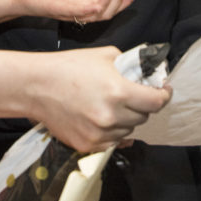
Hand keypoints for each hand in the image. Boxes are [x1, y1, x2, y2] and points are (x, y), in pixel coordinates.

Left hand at [19, 0, 137, 24]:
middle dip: (121, 1)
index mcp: (86, 5)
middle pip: (109, 13)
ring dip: (112, 1)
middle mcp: (83, 12)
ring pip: (101, 14)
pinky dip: (98, 5)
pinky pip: (86, 12)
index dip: (123, 2)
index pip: (109, 7)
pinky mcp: (67, 12)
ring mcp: (76, 14)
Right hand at [31, 46, 170, 152]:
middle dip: (142, 105)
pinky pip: (112, 142)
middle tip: (133, 94)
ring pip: (129, 131)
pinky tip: (103, 119)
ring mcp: (99, 134)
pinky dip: (112, 132)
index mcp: (119, 92)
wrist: (36, 86)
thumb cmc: (69, 66)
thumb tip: (145, 70)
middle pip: (143, 117)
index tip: (163, 90)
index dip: (164, 94)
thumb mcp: (105, 55)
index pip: (156, 102)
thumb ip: (129, 63)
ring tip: (112, 105)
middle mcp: (112, 117)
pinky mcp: (87, 145)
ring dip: (127, 120)